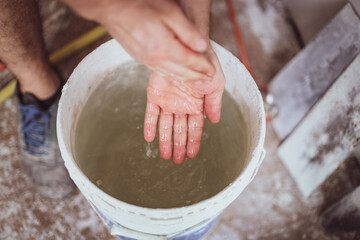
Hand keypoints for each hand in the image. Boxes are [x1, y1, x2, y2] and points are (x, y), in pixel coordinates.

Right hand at [71, 0, 215, 80]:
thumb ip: (187, 32)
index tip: (212, 72)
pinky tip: (176, 75)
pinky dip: (171, 75)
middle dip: (196, 76)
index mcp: (164, 48)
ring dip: (185, 78)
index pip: (190, 62)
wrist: (111, 7)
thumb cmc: (140, 5)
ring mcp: (145, 60)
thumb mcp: (170, 12)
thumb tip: (202, 46)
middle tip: (207, 79)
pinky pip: (159, 71)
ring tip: (195, 80)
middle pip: (181, 72)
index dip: (203, 67)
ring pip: (170, 74)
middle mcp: (155, 58)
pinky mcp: (139, 58)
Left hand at [144, 49, 224, 163]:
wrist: (186, 46)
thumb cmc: (204, 63)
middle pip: (180, 130)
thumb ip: (214, 103)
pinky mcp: (154, 94)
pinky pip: (150, 113)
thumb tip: (215, 122)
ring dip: (165, 141)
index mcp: (196, 104)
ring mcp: (168, 100)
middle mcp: (181, 105)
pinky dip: (149, 125)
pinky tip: (149, 138)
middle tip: (176, 162)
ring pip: (165, 125)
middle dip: (179, 146)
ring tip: (165, 156)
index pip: (195, 128)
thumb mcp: (215, 83)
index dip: (193, 142)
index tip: (191, 155)